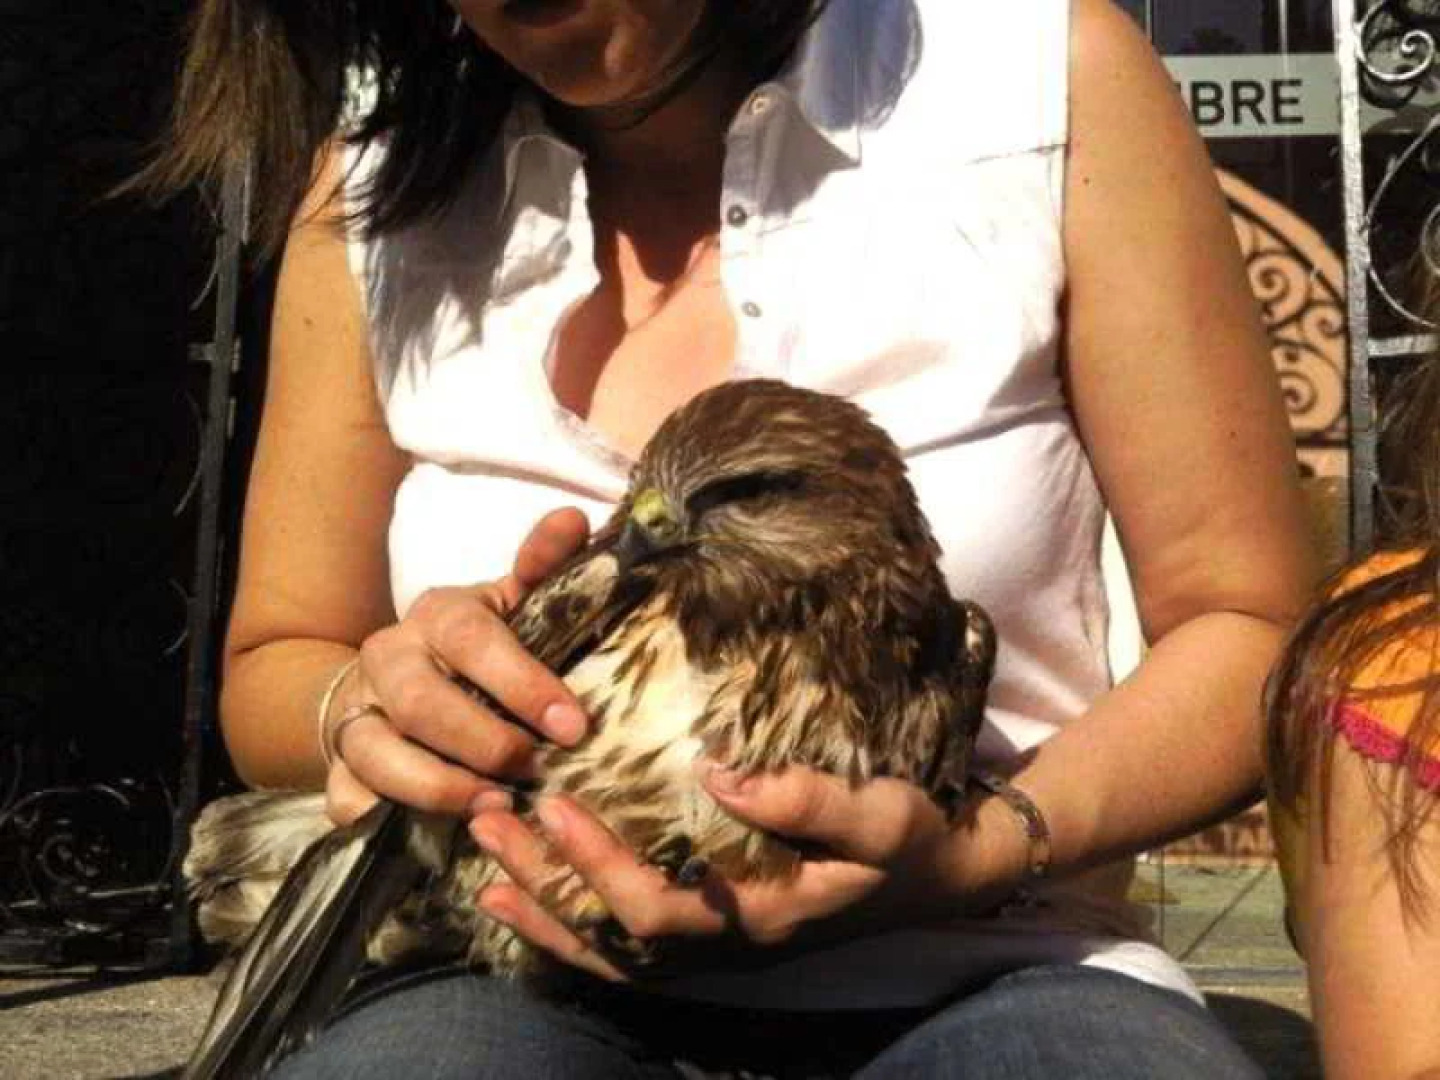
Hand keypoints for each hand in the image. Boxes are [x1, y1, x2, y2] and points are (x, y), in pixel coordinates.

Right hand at [325, 508, 591, 824]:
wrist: (397, 682)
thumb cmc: (479, 651)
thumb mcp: (515, 607)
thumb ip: (545, 567)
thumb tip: (573, 518)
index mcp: (439, 614)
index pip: (474, 641)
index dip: (524, 684)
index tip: (572, 726)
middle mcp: (389, 659)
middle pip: (423, 704)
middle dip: (485, 743)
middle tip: (535, 770)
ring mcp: (358, 713)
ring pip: (379, 754)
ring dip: (440, 787)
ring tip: (494, 806)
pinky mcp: (339, 765)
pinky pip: (347, 798)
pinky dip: (383, 817)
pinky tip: (434, 833)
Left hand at [469, 764, 1026, 980]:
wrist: (937, 875)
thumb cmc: (907, 839)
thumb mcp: (876, 813)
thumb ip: (803, 796)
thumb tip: (716, 771)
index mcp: (755, 917)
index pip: (653, 906)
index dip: (597, 864)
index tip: (554, 805)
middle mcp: (722, 945)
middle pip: (607, 934)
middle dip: (542, 882)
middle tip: (486, 820)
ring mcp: (712, 944)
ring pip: (604, 949)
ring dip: (541, 906)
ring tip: (481, 861)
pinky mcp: (709, 928)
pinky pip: (622, 942)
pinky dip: (566, 924)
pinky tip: (523, 897)